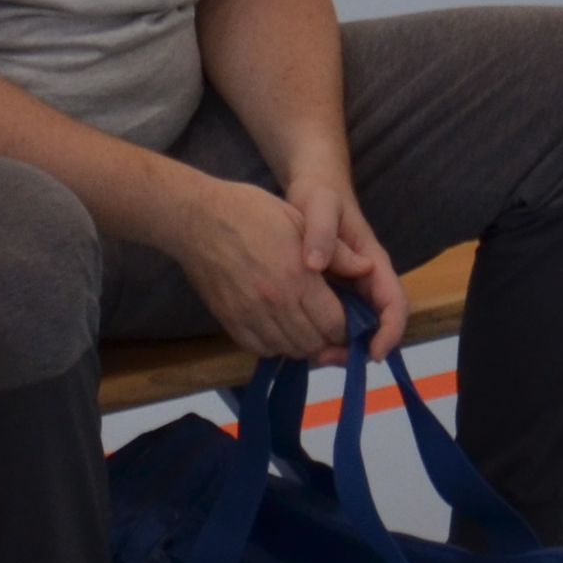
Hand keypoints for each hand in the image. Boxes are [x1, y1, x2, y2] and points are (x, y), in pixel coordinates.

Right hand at [169, 178, 376, 364]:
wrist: (196, 219)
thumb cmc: (250, 212)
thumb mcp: (298, 220)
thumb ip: (335, 250)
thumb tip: (366, 268)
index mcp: (298, 277)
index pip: (334, 324)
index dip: (346, 327)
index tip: (347, 320)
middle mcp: (276, 303)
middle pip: (314, 343)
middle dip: (328, 341)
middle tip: (329, 330)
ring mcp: (251, 315)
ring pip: (289, 350)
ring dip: (303, 345)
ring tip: (307, 330)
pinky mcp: (230, 321)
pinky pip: (261, 349)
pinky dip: (276, 346)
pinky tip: (280, 331)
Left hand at [281, 177, 408, 366]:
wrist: (311, 191)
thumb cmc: (320, 197)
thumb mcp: (320, 206)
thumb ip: (321, 233)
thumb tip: (315, 265)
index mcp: (373, 264)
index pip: (395, 304)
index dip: (390, 332)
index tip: (373, 353)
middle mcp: (367, 281)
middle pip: (377, 324)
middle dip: (360, 348)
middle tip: (330, 360)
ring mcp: (351, 288)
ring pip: (356, 327)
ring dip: (341, 346)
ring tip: (314, 356)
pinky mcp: (332, 292)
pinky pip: (335, 320)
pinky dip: (324, 335)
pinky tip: (301, 340)